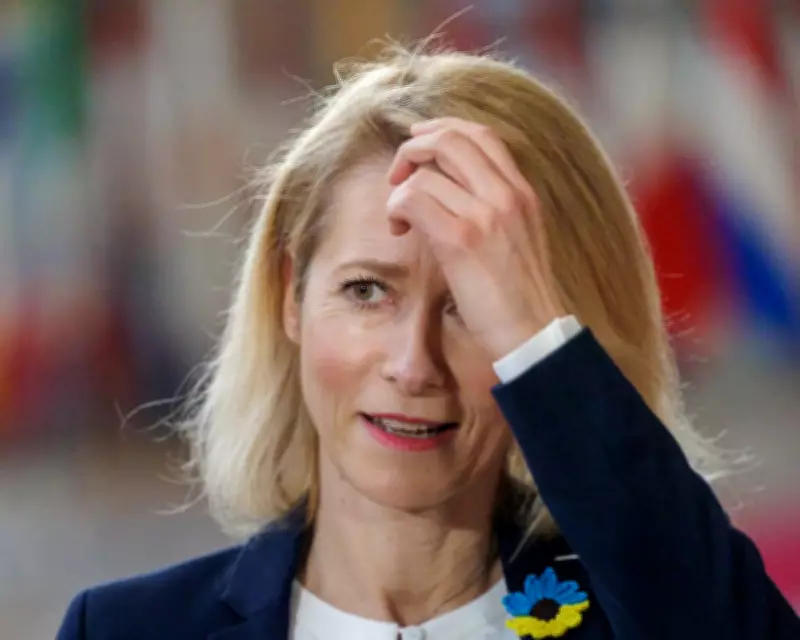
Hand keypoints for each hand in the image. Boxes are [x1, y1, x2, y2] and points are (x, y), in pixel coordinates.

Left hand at [386, 117, 564, 360]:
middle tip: (397, 175)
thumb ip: (493, 206)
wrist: (532, 333)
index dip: (441, 128)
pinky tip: (400, 229)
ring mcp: (485, 214)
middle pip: (449, 138)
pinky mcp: (460, 239)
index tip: (418, 142)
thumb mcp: (518, 237)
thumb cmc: (518, 295)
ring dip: (399, 188)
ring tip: (400, 218)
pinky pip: (413, 198)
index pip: (480, 134)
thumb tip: (448, 188)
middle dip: (412, 148)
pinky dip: (396, 208)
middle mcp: (506, 194)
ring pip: (425, 168)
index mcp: (521, 191)